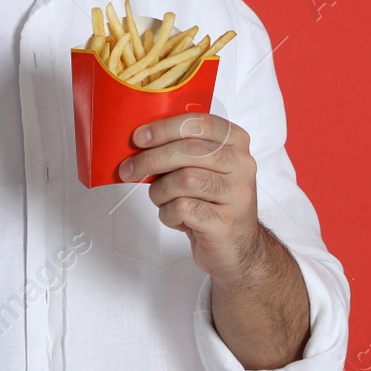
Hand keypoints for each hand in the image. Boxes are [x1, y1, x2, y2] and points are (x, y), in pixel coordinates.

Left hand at [117, 112, 266, 286]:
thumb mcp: (202, 168)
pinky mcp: (225, 222)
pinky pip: (183, 208)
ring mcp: (237, 194)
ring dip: (160, 191)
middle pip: (188, 151)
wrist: (236, 246)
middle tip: (129, 169)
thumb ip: (181, 150)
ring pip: (184, 180)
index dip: (165, 128)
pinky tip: (175, 217)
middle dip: (151, 160)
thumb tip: (139, 143)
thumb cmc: (212, 201)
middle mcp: (241, 165)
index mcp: (235, 142)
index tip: (139, 137)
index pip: (200, 124)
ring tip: (160, 199)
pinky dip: (168, 213)